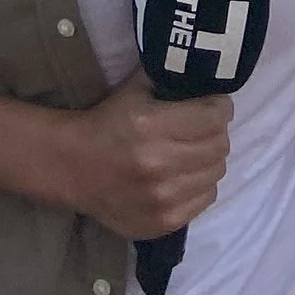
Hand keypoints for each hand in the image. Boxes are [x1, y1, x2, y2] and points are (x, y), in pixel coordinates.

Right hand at [57, 71, 230, 237]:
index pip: (214, 118)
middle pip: (219, 146)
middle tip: (205, 127)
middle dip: (217, 132)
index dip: (220, 107)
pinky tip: (185, 174)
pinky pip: (207, 198)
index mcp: (151, 125)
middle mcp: (159, 164)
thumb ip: (168, 77)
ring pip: (217, 173)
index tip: (215, 104)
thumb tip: (203, 72)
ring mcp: (164, 198)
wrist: (74, 168)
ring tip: (194, 151)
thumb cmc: (106, 123)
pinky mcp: (165, 222)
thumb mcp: (134, 89)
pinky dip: (201, 184)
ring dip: (210, 159)